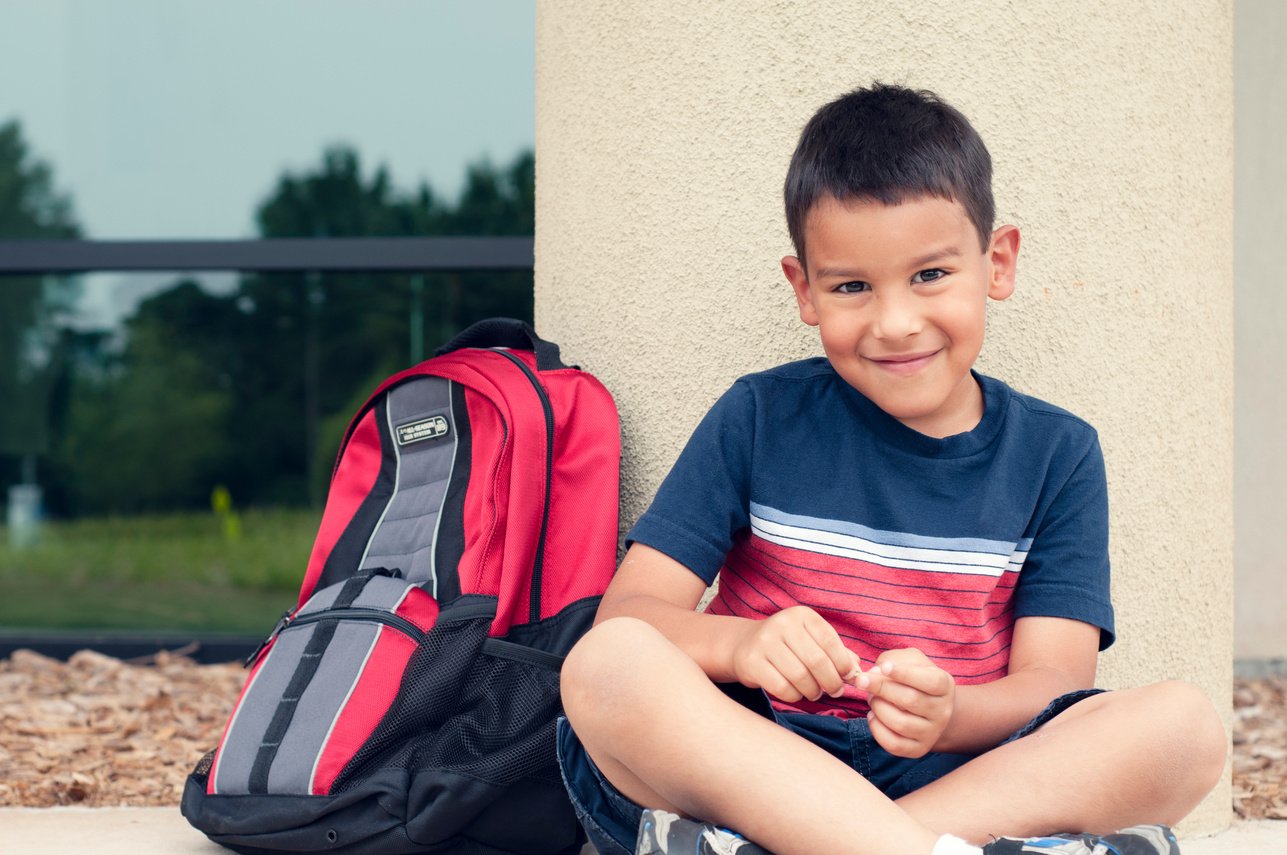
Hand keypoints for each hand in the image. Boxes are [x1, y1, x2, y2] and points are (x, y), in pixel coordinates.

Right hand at [730, 606, 860, 702]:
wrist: (744, 645)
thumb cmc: (787, 645)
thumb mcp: (811, 640)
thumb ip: (836, 652)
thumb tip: (857, 671)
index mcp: (802, 615)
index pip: (830, 641)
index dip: (843, 664)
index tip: (848, 677)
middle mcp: (782, 624)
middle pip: (817, 661)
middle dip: (831, 682)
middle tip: (835, 691)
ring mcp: (765, 642)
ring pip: (800, 677)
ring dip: (813, 691)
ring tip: (815, 693)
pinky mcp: (751, 662)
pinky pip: (782, 687)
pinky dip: (795, 696)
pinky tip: (796, 693)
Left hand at [857, 648, 954, 757]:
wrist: (928, 708)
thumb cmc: (914, 679)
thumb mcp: (910, 661)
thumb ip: (894, 660)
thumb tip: (876, 673)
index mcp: (945, 685)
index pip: (929, 681)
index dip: (904, 673)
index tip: (884, 667)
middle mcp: (943, 711)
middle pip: (910, 700)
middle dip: (880, 688)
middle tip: (863, 681)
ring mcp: (932, 733)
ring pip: (901, 723)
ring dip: (878, 707)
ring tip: (872, 699)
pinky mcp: (918, 750)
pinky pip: (894, 744)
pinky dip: (876, 729)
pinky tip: (873, 716)